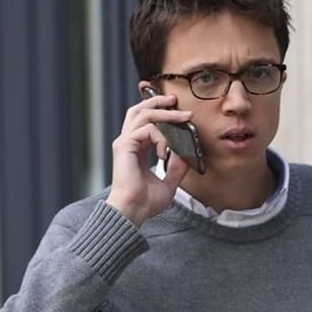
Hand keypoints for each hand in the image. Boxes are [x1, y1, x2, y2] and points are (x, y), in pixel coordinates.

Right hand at [104, 86, 195, 225]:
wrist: (133, 211)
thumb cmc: (145, 202)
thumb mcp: (168, 183)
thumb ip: (176, 168)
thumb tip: (187, 154)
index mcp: (135, 149)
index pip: (145, 122)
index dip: (161, 113)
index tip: (180, 115)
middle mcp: (127, 143)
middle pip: (139, 110)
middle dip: (157, 101)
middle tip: (174, 99)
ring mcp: (124, 143)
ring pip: (144, 114)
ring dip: (166, 112)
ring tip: (183, 116)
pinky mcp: (124, 146)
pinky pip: (147, 129)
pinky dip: (161, 137)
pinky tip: (166, 151)